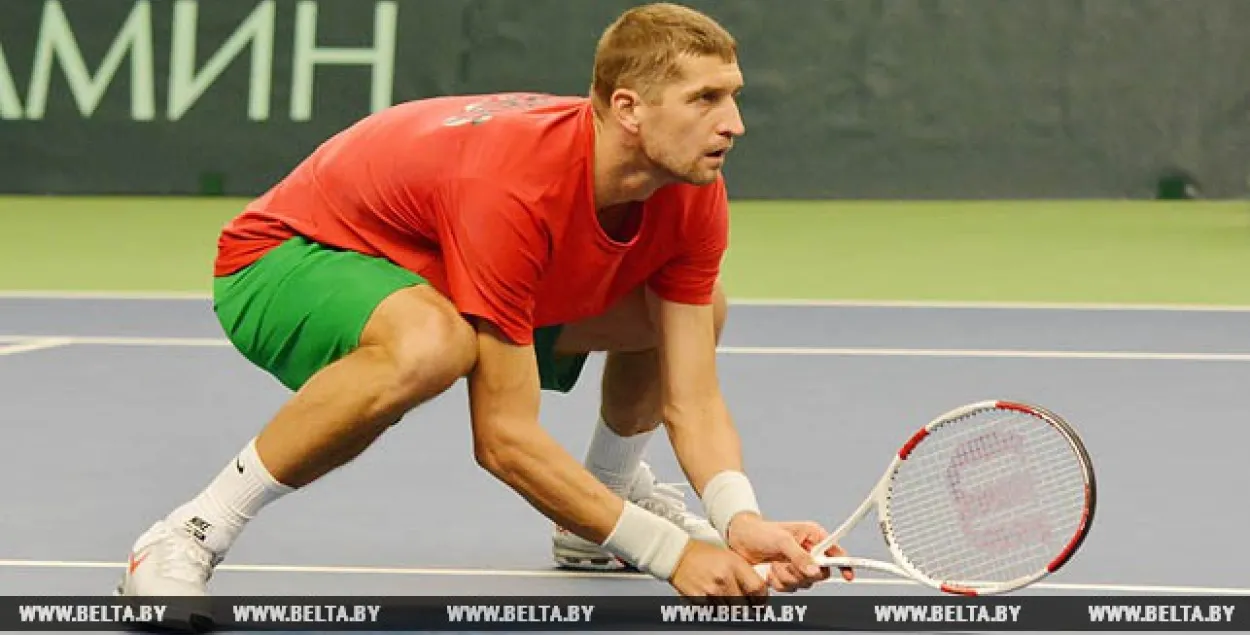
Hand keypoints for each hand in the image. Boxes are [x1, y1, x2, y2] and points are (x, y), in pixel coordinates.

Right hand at [669, 540, 769, 602]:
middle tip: (744, 604)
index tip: (760, 600)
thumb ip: (744, 573)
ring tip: (723, 596)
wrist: (677, 555)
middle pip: (745, 605)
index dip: (761, 598)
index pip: (758, 589)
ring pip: (730, 611)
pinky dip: (716, 608)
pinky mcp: (699, 600)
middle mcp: (724, 579)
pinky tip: (712, 598)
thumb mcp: (729, 556)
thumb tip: (758, 590)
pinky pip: (715, 612)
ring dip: (730, 608)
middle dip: (746, 606)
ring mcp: (711, 591)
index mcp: (734, 565)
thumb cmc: (703, 554)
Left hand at [726, 515, 854, 591]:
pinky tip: (770, 572)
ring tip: (775, 566)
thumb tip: (814, 569)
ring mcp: (798, 565)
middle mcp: (809, 551)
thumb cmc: (761, 532)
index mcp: (813, 537)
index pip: (836, 552)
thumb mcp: (782, 540)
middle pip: (821, 573)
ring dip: (788, 578)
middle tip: (788, 565)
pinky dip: (779, 583)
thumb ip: (799, 555)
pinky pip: (791, 588)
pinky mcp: (787, 575)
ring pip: (805, 583)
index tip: (848, 574)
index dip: (844, 563)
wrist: (739, 540)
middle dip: (804, 573)